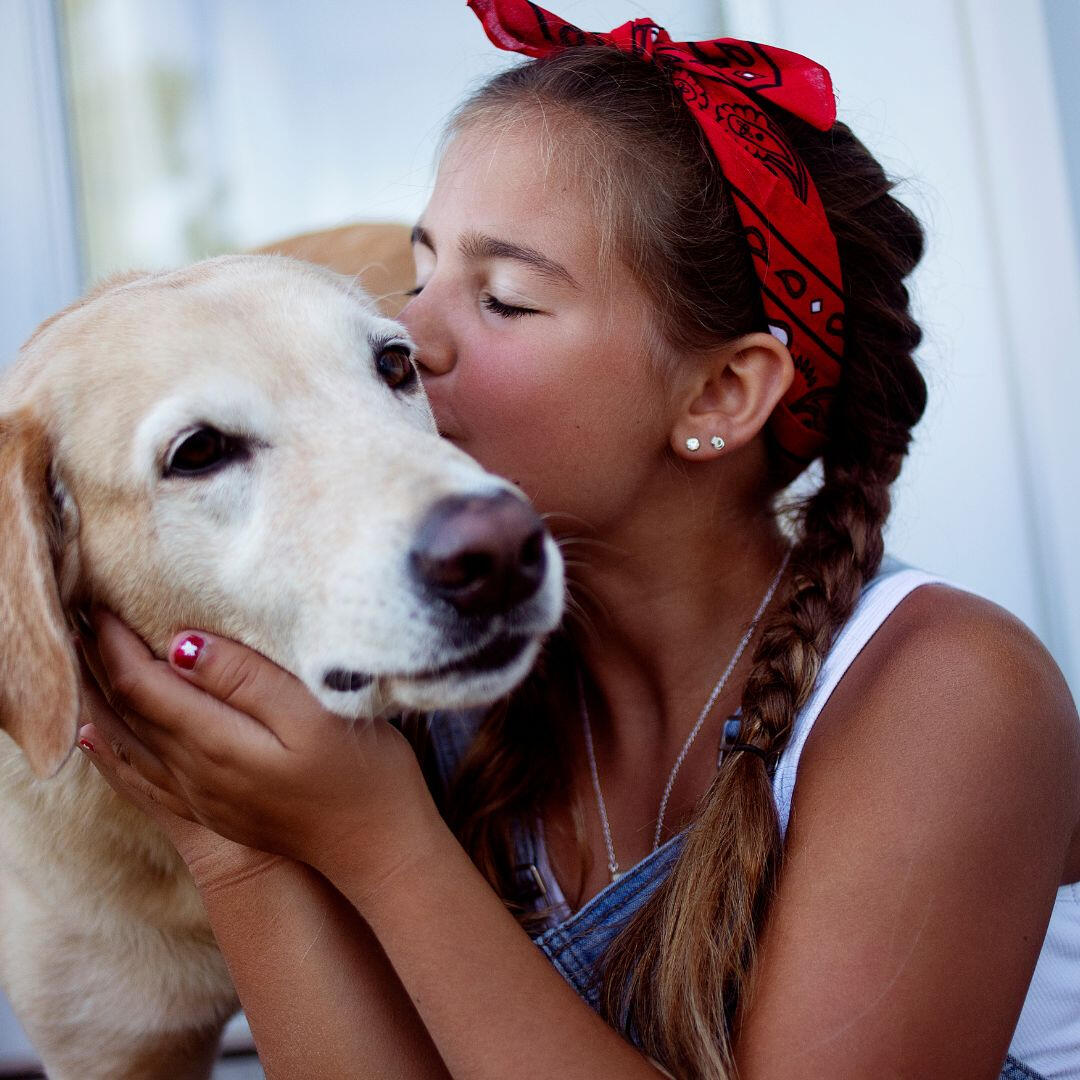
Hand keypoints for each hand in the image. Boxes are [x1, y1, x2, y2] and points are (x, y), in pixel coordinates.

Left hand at [77, 611, 440, 890]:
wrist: (379, 851)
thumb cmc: (362, 774)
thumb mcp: (314, 715)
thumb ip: (248, 679)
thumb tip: (182, 644)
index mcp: (216, 744)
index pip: (144, 684)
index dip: (117, 643)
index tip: (100, 602)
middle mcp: (196, 774)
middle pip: (130, 713)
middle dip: (103, 664)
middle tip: (83, 618)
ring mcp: (204, 798)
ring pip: (132, 743)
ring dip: (103, 701)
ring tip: (84, 662)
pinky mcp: (217, 811)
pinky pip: (144, 776)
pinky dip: (115, 751)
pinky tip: (98, 742)